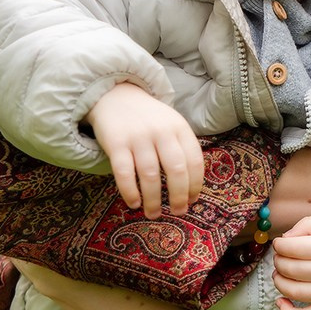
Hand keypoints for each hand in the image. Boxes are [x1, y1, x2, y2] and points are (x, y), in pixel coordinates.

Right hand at [84, 82, 204, 217]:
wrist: (115, 95)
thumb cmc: (148, 118)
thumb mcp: (171, 124)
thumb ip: (181, 147)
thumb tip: (190, 187)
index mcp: (179, 127)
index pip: (194, 160)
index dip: (195, 184)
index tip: (193, 200)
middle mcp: (161, 131)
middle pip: (176, 170)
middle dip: (179, 196)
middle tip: (178, 212)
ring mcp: (138, 137)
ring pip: (150, 176)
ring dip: (153, 200)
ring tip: (154, 214)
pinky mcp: (116, 143)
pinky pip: (124, 173)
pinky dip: (130, 192)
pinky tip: (134, 203)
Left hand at [272, 214, 310, 309]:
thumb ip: (309, 224)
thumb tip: (285, 240)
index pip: (294, 248)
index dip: (280, 245)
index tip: (279, 243)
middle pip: (292, 269)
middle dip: (279, 261)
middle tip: (280, 256)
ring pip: (294, 291)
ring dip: (279, 281)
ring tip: (280, 272)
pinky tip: (281, 302)